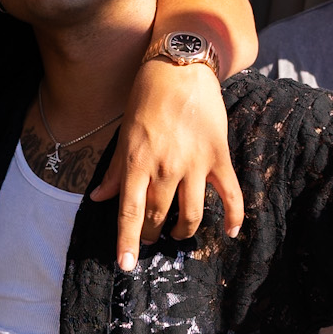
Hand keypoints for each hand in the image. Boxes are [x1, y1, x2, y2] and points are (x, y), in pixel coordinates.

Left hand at [93, 58, 244, 267]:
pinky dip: (233, 216)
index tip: (125, 265)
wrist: (181, 68)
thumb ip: (114, 170)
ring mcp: (194, 164)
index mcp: (137, 163)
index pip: (130, 212)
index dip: (128, 242)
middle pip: (160, 217)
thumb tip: (98, 198)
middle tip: (151, 236)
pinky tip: (231, 231)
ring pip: (191, 215)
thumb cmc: (146, 97)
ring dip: (184, 230)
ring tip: (178, 232)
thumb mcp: (124, 133)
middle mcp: (165, 168)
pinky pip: (230, 194)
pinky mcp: (218, 157)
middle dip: (153, 234)